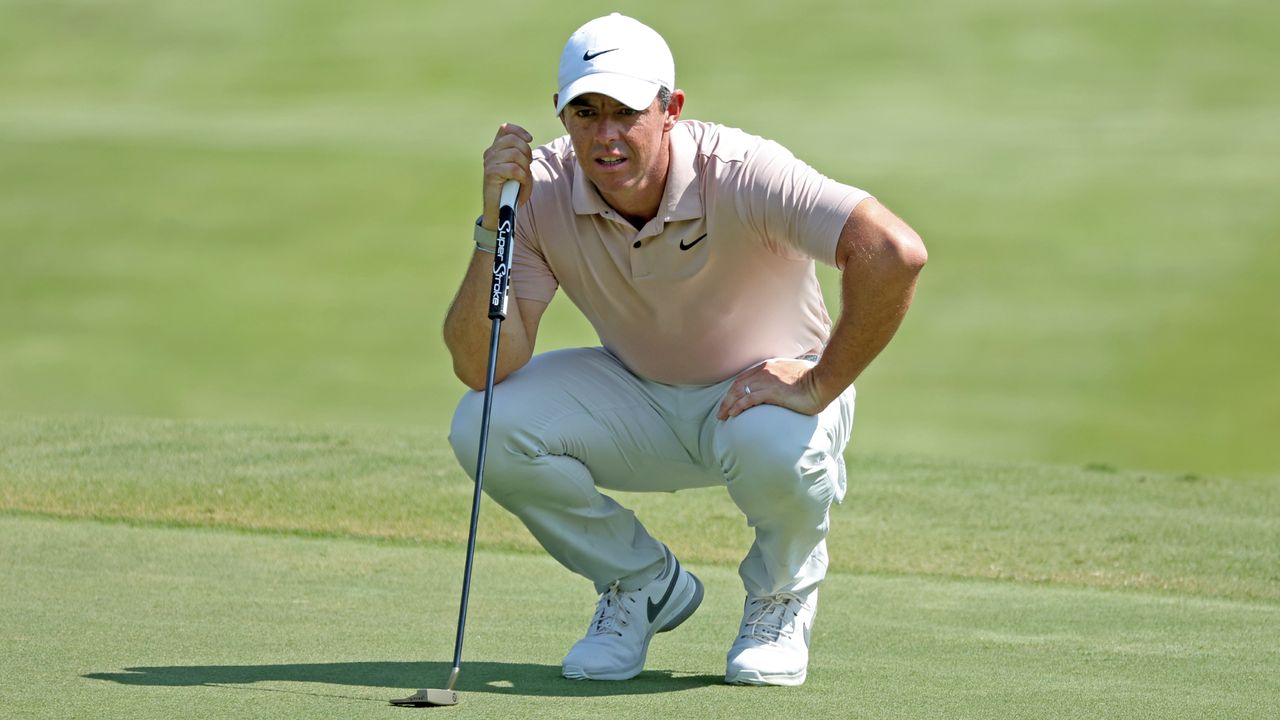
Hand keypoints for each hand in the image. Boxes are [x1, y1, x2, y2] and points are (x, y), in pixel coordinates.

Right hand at [480, 123, 533, 229]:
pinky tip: (520, 183)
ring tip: (523, 178)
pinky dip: (522, 177)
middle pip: (513, 140)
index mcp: (496, 149)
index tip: (530, 139)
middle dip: (527, 152)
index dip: (519, 131)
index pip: (505, 129)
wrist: (501, 211)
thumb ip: (521, 155)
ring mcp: (489, 162)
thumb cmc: (512, 190)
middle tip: (527, 166)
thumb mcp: (520, 169)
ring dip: (525, 167)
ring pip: (515, 154)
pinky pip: (514, 169)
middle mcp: (490, 153)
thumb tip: (526, 141)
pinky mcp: (491, 173)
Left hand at [716, 359, 830, 420]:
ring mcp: (767, 381)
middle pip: (738, 385)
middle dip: (726, 400)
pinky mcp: (771, 392)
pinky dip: (739, 406)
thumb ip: (782, 378)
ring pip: (740, 392)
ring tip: (723, 417)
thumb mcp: (792, 375)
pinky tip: (734, 414)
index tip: (729, 401)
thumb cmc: (812, 379)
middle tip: (721, 413)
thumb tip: (780, 388)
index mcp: (768, 366)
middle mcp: (764, 371)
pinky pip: (749, 399)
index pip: (744, 378)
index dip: (734, 391)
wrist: (822, 381)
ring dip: (729, 405)